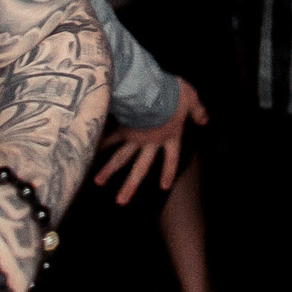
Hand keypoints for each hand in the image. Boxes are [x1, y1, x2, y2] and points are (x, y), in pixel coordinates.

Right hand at [95, 78, 208, 204]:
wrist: (153, 90)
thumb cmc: (174, 95)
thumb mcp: (191, 100)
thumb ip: (198, 111)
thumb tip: (205, 120)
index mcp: (170, 137)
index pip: (170, 159)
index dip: (167, 171)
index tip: (163, 187)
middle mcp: (151, 142)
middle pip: (141, 168)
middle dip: (130, 185)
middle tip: (120, 202)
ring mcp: (135, 137)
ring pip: (121, 157)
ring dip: (109, 170)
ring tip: (98, 182)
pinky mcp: (124, 127)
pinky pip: (110, 137)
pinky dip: (99, 142)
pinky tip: (86, 150)